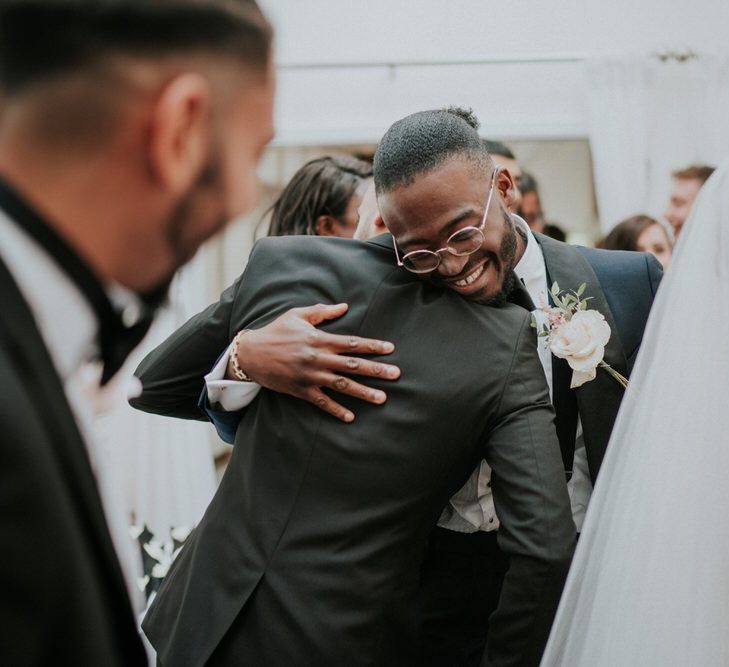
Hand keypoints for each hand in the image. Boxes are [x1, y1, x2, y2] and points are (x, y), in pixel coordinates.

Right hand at [229, 303, 399, 421]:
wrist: (250, 353)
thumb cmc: (276, 331)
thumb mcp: (297, 315)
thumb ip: (322, 311)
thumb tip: (345, 306)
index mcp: (320, 340)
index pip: (352, 343)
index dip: (373, 346)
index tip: (391, 349)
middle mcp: (318, 359)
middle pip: (353, 365)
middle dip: (376, 370)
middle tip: (396, 375)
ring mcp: (310, 376)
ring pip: (342, 385)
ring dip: (363, 392)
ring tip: (382, 398)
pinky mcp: (301, 390)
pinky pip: (322, 402)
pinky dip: (336, 410)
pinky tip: (351, 417)